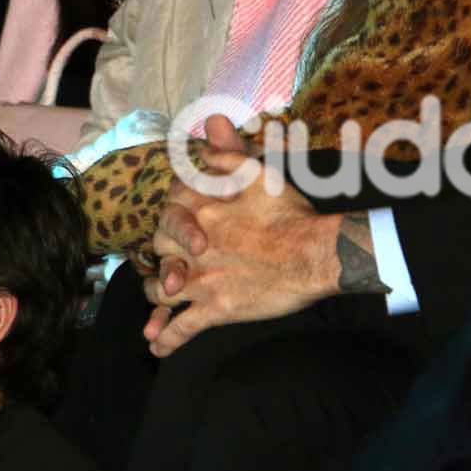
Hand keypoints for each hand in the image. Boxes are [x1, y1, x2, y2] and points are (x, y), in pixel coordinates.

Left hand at [140, 116, 340, 357]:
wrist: (314, 253)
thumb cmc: (290, 213)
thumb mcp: (260, 173)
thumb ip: (229, 154)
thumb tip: (210, 125)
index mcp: (201, 210)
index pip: (168, 215)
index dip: (170, 224)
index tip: (174, 231)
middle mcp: (193, 245)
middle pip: (159, 253)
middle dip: (161, 260)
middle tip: (166, 267)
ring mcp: (201, 279)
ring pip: (161, 292)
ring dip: (157, 297)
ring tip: (159, 303)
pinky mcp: (215, 310)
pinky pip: (180, 328)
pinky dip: (165, 339)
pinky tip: (157, 346)